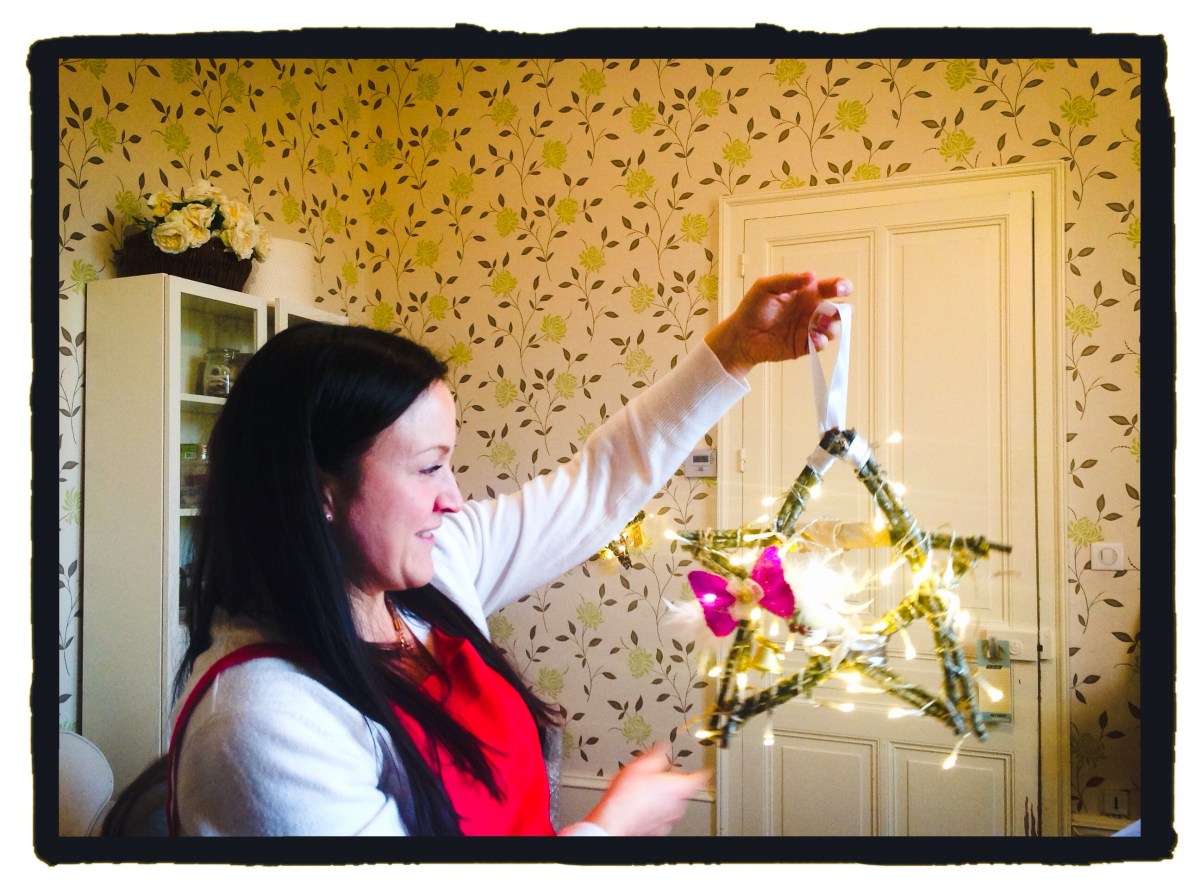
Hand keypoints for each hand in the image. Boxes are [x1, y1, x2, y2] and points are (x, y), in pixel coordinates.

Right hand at [583, 742, 709, 835]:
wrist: (615, 820)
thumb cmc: (627, 796)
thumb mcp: (641, 765)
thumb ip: (658, 754)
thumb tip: (664, 747)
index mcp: (678, 787)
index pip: (700, 777)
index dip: (703, 770)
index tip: (705, 768)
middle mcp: (678, 805)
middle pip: (683, 789)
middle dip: (671, 781)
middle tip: (656, 776)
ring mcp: (669, 819)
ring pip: (671, 803)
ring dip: (661, 796)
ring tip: (643, 791)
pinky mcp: (659, 829)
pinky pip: (661, 814)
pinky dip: (654, 808)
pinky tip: (640, 804)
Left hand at [704, 272, 852, 378]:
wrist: (741, 336)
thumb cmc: (752, 309)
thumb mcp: (766, 286)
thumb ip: (788, 280)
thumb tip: (811, 275)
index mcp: (807, 292)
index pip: (832, 286)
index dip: (842, 286)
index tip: (840, 289)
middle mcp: (813, 310)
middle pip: (841, 309)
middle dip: (843, 311)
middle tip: (829, 312)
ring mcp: (810, 328)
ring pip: (835, 328)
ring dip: (832, 327)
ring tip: (817, 325)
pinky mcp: (805, 346)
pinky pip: (822, 344)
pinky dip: (821, 341)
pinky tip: (812, 338)